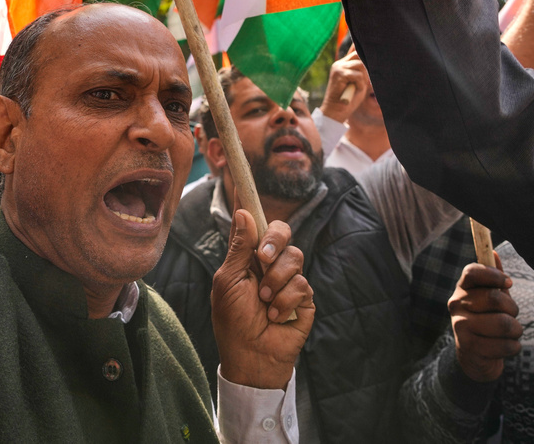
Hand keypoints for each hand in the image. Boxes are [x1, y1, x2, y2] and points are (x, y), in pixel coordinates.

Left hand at [212, 211, 313, 389]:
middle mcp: (270, 264)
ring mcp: (289, 280)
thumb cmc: (232, 321)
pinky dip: (285, 300)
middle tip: (262, 260)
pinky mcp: (304, 298)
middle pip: (282, 231)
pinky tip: (275, 315)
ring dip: (276, 281)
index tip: (243, 176)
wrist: (251, 356)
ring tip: (264, 301)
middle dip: (274, 241)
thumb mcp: (228, 281)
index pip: (255, 224)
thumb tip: (244, 212)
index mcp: (248, 256)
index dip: (252, 202)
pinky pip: (302, 284)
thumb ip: (239, 248)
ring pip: (295, 257)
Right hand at [319, 49, 371, 122]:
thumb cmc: (349, 99)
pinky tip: (355, 90)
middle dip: (367, 66)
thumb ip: (363, 71)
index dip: (364, 46)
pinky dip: (360, 84)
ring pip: (361, 65)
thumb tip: (374, 60)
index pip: (355, 48)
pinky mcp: (339, 74)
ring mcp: (338, 67)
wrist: (335, 112)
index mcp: (344, 64)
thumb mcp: (359, 82)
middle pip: (360, 53)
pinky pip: (358, 75)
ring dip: (364, 78)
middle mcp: (340, 63)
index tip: (375, 46)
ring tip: (358, 87)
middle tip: (367, 80)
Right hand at [448, 252, 522, 381]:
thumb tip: (494, 253)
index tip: (509, 282)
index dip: (494, 275)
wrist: (474, 355)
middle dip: (513, 309)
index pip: (473, 272)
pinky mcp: (469, 347)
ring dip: (516, 330)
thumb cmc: (487, 319)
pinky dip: (514, 347)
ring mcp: (460, 326)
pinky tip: (505, 346)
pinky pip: (505, 345)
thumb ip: (494, 277)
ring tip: (511, 333)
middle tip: (512, 315)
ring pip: (504, 324)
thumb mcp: (491, 297)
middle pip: (495, 298)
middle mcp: (456, 304)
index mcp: (462, 288)